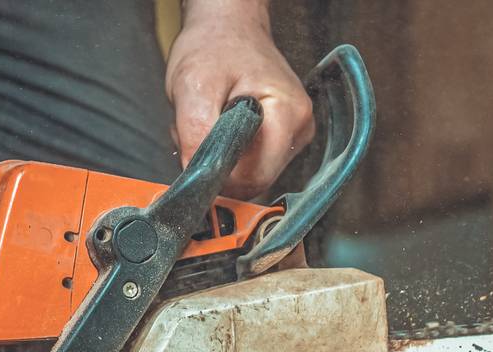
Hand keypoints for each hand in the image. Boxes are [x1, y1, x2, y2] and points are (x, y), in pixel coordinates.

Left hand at [165, 6, 314, 198]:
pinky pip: (249, 165)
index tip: (198, 152)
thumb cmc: (214, 47)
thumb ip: (196, 134)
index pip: (255, 177)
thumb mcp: (192, 86)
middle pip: (254, 181)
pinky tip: (218, 126)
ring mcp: (294, 134)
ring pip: (249, 175)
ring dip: (219, 158)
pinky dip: (226, 152)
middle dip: (218, 165)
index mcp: (287, 114)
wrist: (227, 29)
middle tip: (199, 129)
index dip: (221, 175)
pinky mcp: (281, 138)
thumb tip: (200, 176)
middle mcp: (300, 127)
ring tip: (209, 120)